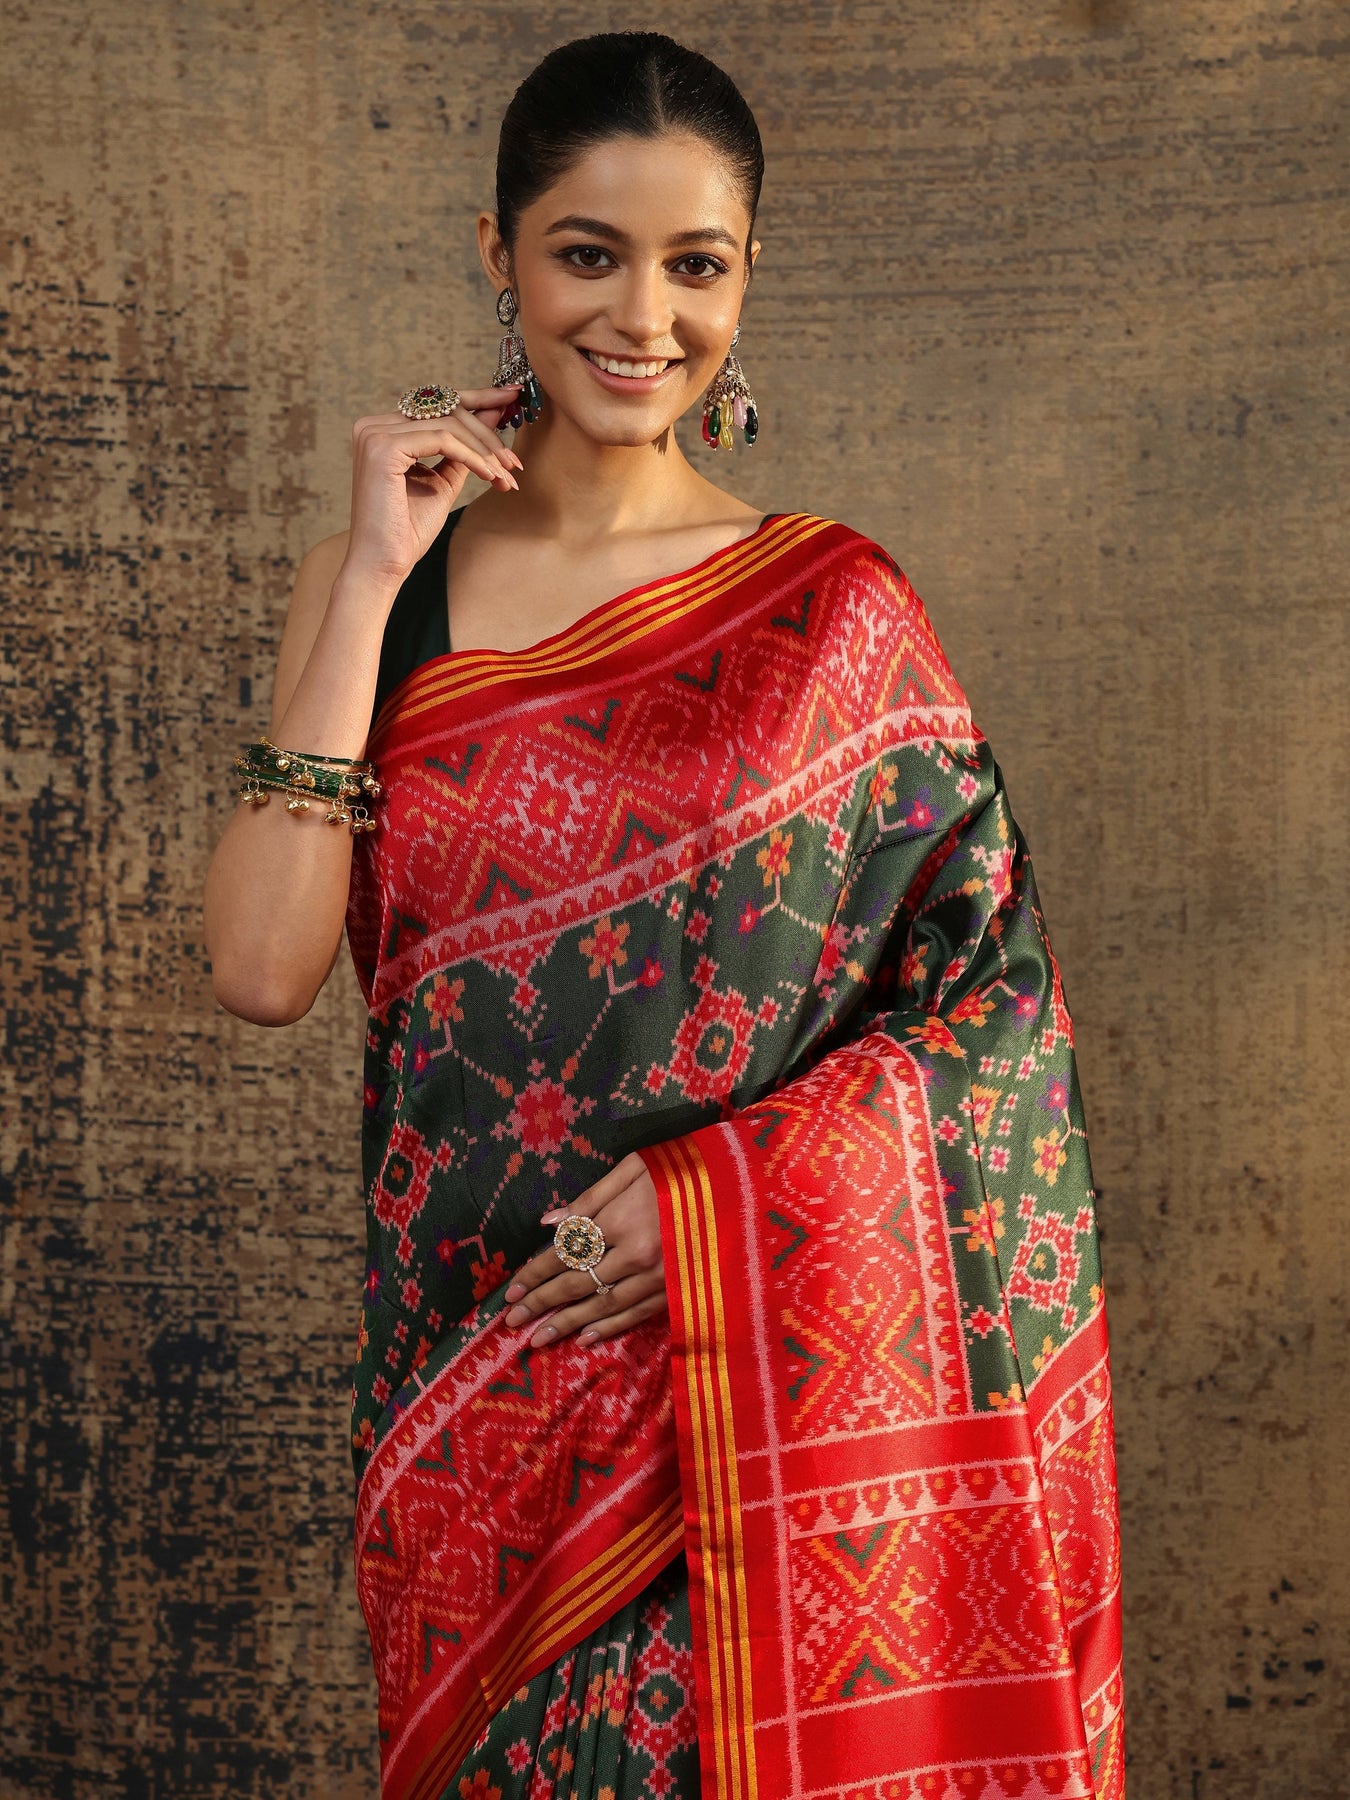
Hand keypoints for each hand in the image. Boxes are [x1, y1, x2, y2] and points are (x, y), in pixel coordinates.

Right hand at [340, 386, 524, 590]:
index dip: (477, 398)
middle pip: (445, 409)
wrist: (384, 565)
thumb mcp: (443, 481)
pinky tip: (491, 476)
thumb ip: (463, 448)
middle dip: (488, 433)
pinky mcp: (383, 447)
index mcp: (383, 430)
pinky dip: (473, 457)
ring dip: (486, 450)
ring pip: (448, 424)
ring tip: (507, 476)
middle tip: (515, 462)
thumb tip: (494, 413)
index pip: (437, 404)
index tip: (512, 396)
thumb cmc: (408, 530)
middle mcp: (374, 425)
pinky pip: (443, 440)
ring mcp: (375, 433)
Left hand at [502, 1151, 666, 1349]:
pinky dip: (610, 1328)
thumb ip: (590, 1197)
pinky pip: (637, 1315)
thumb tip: (548, 1223)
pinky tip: (586, 1338)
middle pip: (578, 1283)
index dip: (536, 1272)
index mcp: (621, 1219)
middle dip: (542, 1303)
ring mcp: (659, 1277)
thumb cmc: (684, 1169)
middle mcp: (636, 1255)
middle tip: (512, 1322)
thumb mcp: (634, 1167)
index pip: (566, 1253)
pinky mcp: (677, 1290)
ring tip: (539, 1339)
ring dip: (568, 1324)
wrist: (742, 1186)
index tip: (511, 1291)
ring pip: (603, 1306)